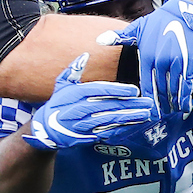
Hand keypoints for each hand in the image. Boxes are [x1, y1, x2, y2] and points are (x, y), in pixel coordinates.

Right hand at [22, 54, 156, 150]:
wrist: (45, 129)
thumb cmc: (58, 102)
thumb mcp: (62, 83)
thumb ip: (74, 69)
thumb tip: (85, 55)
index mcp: (74, 94)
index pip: (99, 91)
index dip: (117, 91)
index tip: (134, 90)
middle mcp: (79, 110)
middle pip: (108, 106)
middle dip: (129, 105)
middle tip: (147, 102)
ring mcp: (83, 125)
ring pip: (110, 121)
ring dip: (129, 118)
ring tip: (145, 113)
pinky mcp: (87, 137)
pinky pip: (107, 133)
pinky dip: (121, 129)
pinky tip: (134, 124)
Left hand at [104, 0, 192, 117]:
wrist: (183, 14)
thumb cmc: (158, 22)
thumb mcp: (137, 28)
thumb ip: (120, 37)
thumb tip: (99, 40)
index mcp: (145, 55)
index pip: (145, 84)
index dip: (147, 100)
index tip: (148, 111)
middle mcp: (159, 59)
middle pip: (159, 90)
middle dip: (160, 105)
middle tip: (160, 116)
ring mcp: (174, 61)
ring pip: (173, 88)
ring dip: (173, 103)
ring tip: (173, 112)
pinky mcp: (188, 60)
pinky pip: (186, 83)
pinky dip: (185, 95)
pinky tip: (185, 104)